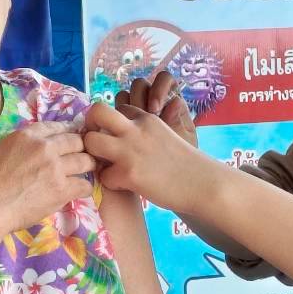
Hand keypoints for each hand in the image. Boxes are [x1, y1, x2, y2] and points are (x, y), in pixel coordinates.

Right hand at [0, 122, 95, 237]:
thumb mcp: (1, 150)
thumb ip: (23, 144)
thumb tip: (37, 146)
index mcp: (28, 136)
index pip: (57, 126)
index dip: (68, 133)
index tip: (71, 139)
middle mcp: (45, 148)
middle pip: (77, 141)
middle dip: (82, 148)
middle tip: (83, 155)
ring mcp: (55, 168)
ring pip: (85, 161)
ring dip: (88, 166)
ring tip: (87, 171)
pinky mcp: (62, 189)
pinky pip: (85, 185)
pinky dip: (84, 188)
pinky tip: (79, 190)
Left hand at [85, 101, 211, 212]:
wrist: (203, 183)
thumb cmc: (186, 164)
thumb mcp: (165, 136)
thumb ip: (144, 132)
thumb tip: (125, 137)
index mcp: (146, 118)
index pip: (116, 108)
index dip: (112, 123)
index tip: (115, 137)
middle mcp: (135, 129)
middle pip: (96, 111)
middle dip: (89, 126)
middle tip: (95, 144)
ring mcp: (130, 150)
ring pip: (91, 141)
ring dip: (92, 154)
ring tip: (105, 165)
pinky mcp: (128, 174)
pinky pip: (103, 176)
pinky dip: (110, 182)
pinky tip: (124, 185)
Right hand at [117, 72, 197, 146]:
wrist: (171, 173)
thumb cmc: (182, 154)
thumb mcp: (185, 140)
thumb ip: (179, 121)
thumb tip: (175, 102)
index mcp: (170, 98)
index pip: (164, 79)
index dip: (159, 88)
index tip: (156, 108)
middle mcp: (151, 100)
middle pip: (139, 84)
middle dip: (139, 98)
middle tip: (140, 118)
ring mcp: (135, 110)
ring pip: (124, 96)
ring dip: (127, 108)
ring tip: (133, 127)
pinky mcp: (122, 122)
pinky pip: (114, 112)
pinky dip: (116, 120)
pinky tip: (121, 135)